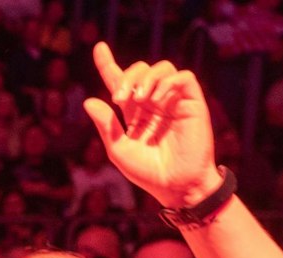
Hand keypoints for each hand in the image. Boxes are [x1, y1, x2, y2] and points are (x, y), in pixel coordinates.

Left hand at [83, 42, 220, 208]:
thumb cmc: (148, 172)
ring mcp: (173, 101)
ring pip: (162, 68)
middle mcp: (153, 102)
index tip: (98, 47)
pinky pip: (184, 78)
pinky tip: (157, 99)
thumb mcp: (119, 150)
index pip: (120, 81)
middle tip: (120, 98)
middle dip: (127, 76)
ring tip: (138, 99)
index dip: (108, 63)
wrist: (175, 186)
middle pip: (140, 70)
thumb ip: (106, 126)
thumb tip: (89, 101)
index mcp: (133, 112)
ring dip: (146, 78)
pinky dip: (168, 83)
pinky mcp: (193, 103)